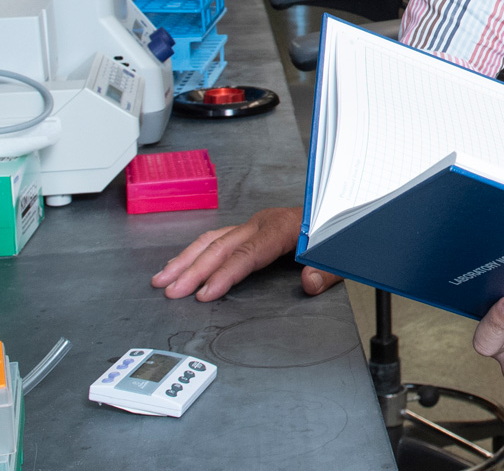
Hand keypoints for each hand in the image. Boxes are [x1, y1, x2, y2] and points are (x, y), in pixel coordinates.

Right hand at [151, 207, 340, 300]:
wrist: (339, 211)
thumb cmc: (335, 232)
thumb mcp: (340, 254)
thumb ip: (327, 271)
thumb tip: (309, 283)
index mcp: (283, 227)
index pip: (248, 254)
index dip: (225, 274)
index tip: (205, 293)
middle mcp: (262, 222)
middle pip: (222, 247)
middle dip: (193, 270)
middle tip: (171, 290)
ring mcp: (253, 224)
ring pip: (212, 240)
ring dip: (186, 260)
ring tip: (163, 279)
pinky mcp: (249, 229)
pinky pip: (216, 238)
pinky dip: (194, 252)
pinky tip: (180, 265)